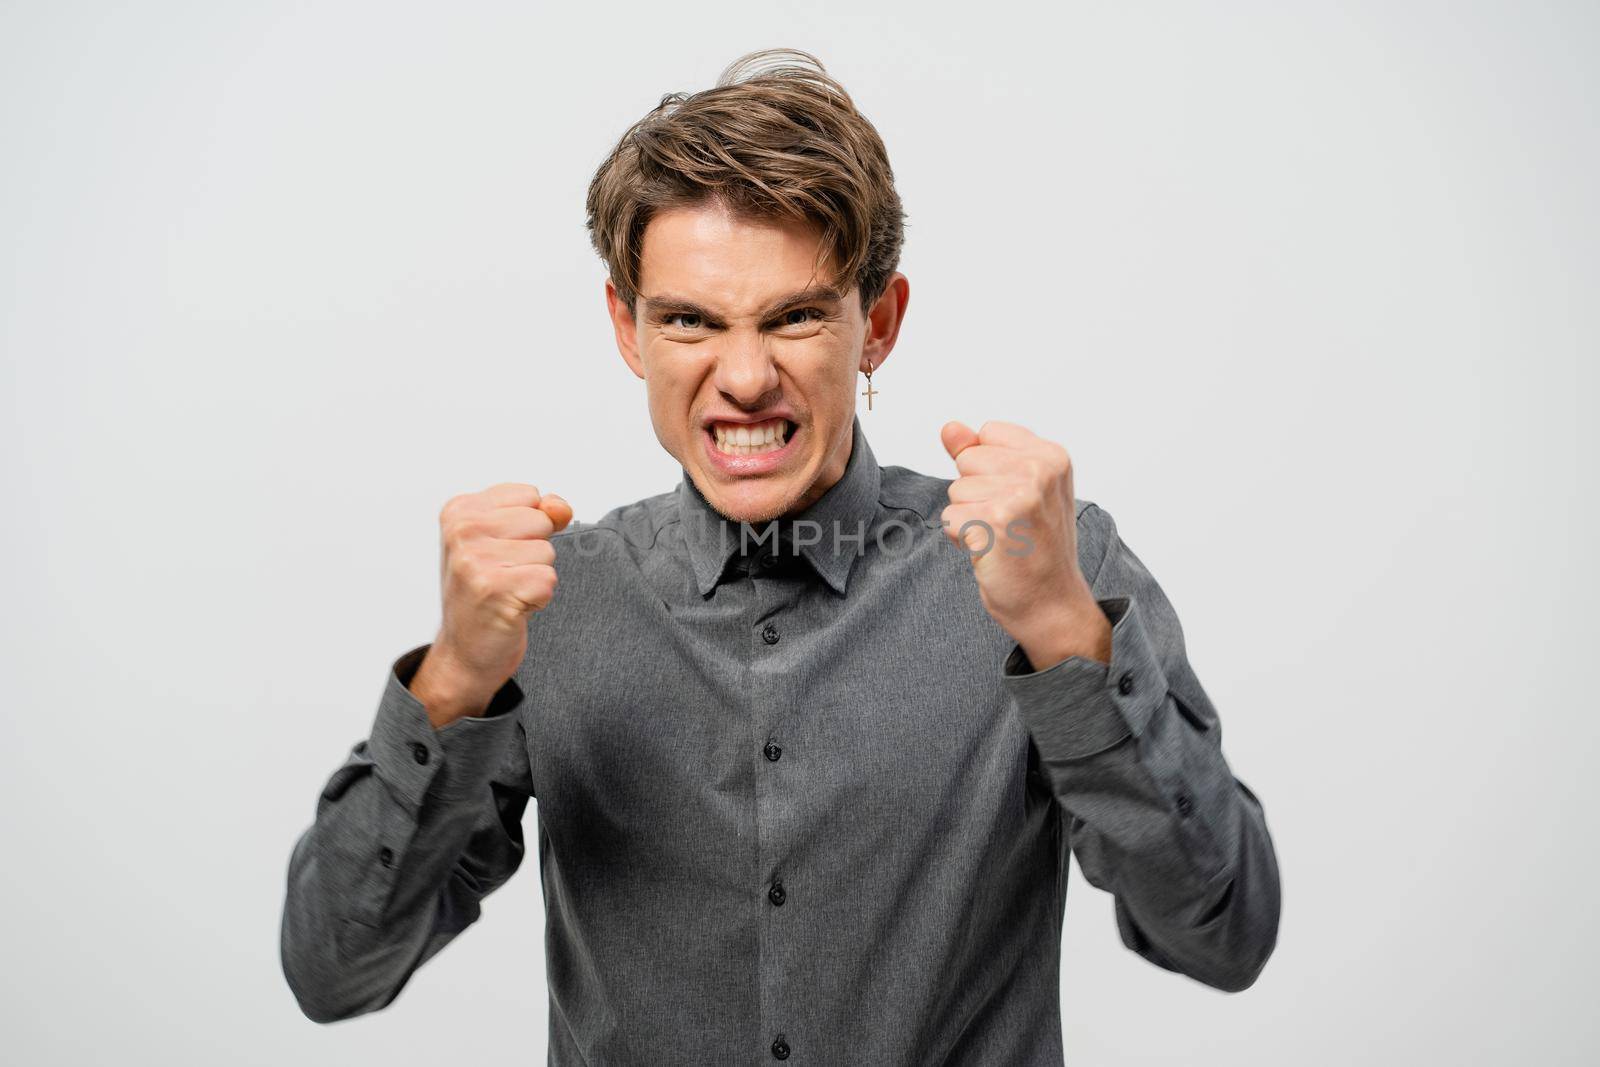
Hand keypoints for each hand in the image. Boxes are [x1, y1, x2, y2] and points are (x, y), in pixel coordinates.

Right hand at [412, 483, 571, 725]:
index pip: (530, 495)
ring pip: (547, 551)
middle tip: (504, 575)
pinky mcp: (496, 590)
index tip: (500, 551)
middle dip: (533, 551)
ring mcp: (475, 561)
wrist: (465, 652)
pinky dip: (538, 598)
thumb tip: (561, 507)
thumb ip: (539, 513)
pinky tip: (512, 607)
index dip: (528, 528)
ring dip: (535, 576)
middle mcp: (462, 532)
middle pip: (541, 520)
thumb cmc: (486, 592)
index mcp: (459, 511)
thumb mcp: (505, 541)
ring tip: (506, 592)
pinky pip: (548, 580)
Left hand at [940, 420, 1109, 670]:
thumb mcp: (1018, 489)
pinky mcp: (995, 523)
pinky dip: (962, 539)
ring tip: (1001, 538)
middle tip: (1007, 523)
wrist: (1053, 605)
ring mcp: (1019, 496)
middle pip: (967, 460)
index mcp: (1051, 456)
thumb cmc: (1036, 548)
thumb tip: (949, 428)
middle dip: (975, 494)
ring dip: (969, 519)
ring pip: (956, 491)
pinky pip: (949, 518)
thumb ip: (980, 453)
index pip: (987, 434)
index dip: (988, 469)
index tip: (1015, 499)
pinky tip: (991, 551)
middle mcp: (1040, 471)